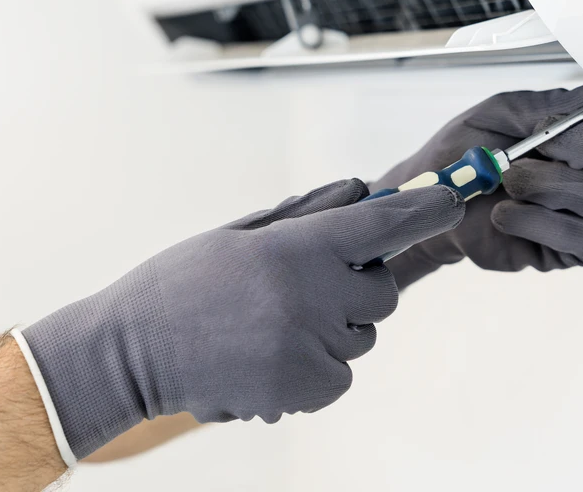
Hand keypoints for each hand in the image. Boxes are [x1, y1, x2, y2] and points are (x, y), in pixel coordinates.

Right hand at [19, 179, 464, 459]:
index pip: (380, 225)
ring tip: (275, 324)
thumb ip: (310, 213)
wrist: (132, 351)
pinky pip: (341, 375)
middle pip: (383, 293)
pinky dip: (320, 367)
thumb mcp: (243, 233)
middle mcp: (309, 298)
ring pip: (362, 338)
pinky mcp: (301, 392)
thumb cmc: (186, 281)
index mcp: (295, 249)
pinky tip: (273, 355)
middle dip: (360, 287)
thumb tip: (363, 190)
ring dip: (337, 329)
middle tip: (312, 284)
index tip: (450, 200)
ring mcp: (307, 348)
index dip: (423, 210)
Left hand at [375, 80, 582, 287]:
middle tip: (529, 148)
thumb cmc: (466, 153)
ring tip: (505, 183)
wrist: (433, 198)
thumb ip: (549, 106)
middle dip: (576, 147)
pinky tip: (506, 215)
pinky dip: (537, 223)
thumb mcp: (500, 112)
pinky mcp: (575, 248)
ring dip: (542, 186)